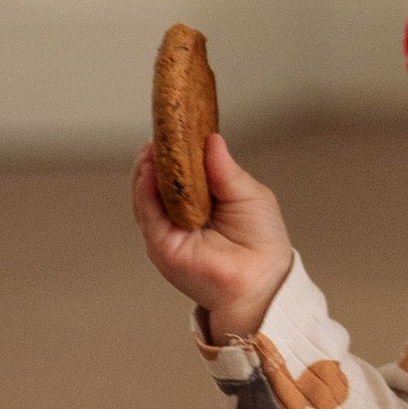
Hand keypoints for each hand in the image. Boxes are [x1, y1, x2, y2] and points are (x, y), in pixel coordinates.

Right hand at [131, 131, 293, 343]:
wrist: (263, 280)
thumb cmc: (261, 241)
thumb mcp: (247, 194)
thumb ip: (224, 170)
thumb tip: (211, 139)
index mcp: (202, 203)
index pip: (180, 174)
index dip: (175, 151)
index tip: (174, 128)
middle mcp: (181, 218)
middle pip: (157, 183)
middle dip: (156, 157)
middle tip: (160, 133)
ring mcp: (169, 233)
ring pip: (146, 196)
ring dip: (146, 170)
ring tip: (151, 147)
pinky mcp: (163, 246)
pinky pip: (148, 214)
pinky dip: (145, 191)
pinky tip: (149, 170)